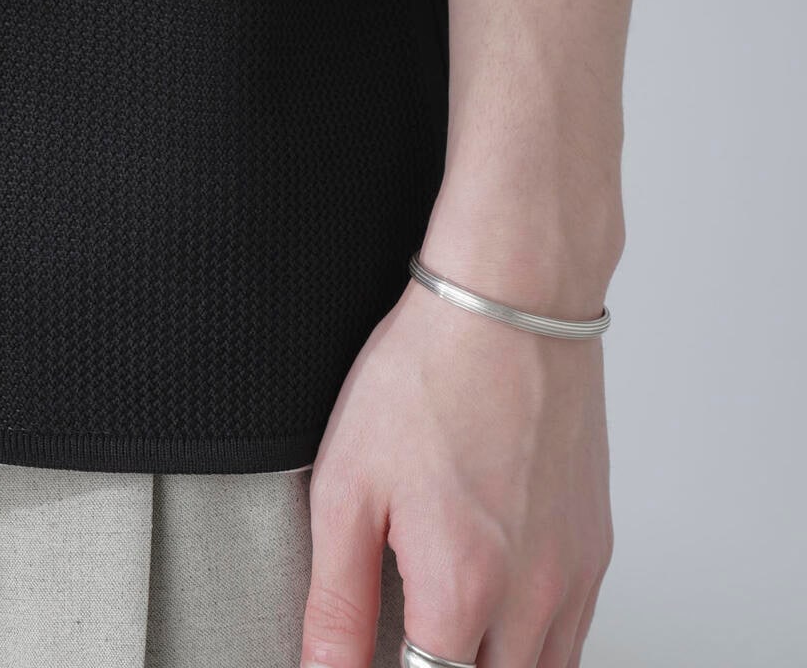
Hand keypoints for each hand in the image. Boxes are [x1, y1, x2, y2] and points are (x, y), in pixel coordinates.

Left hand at [299, 276, 612, 666]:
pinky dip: (534, 642)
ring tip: (446, 628)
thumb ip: (337, 599)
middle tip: (407, 632)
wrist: (510, 300)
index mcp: (461, 588)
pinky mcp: (596, 543)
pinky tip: (494, 607)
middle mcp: (532, 595)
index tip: (370, 655)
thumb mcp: (347, 484)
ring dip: (491, 665)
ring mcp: (574, 571)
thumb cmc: (429, 372)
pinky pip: (574, 632)